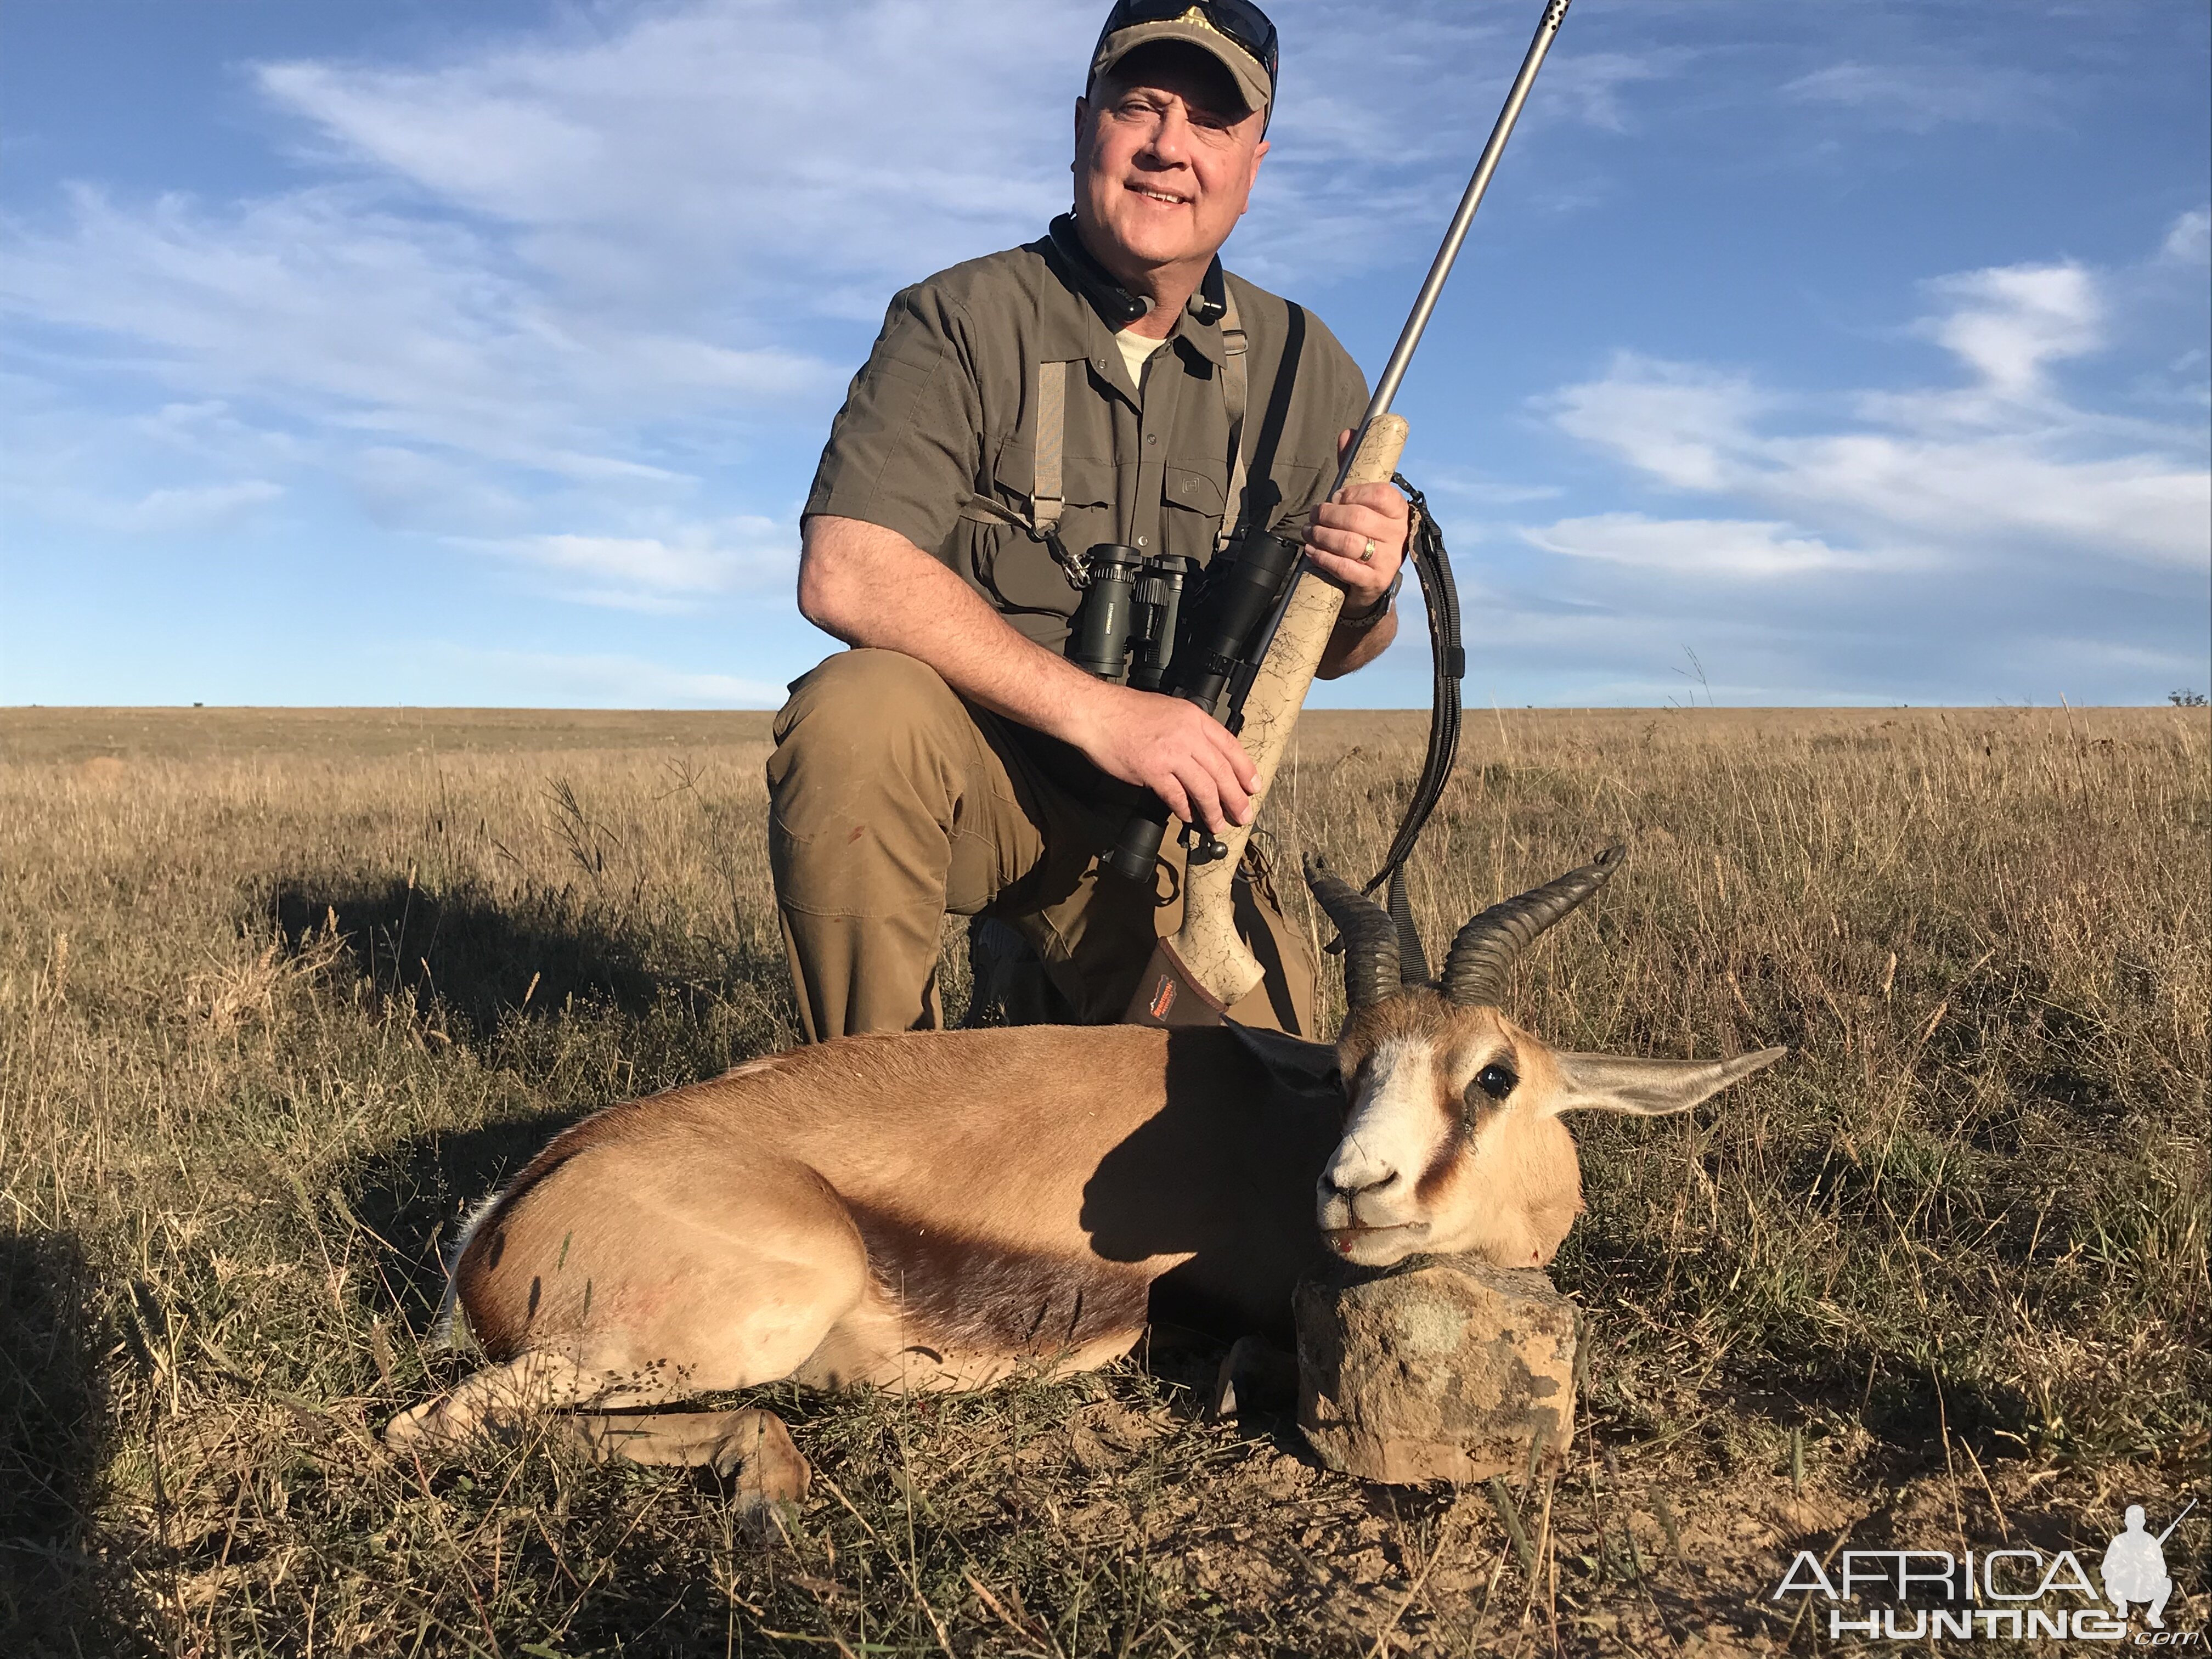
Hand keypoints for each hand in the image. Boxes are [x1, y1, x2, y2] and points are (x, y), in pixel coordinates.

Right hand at [1064, 680, 1257, 833]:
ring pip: (1204, 787)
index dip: (1245, 770)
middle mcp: (1187, 734)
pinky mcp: (1152, 770)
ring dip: (1213, 810)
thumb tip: (1206, 759)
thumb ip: (1190, 732)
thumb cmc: (1126, 712)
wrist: (1096, 712)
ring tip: (1216, 824)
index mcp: (1194, 718)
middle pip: (1222, 771)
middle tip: (1242, 815)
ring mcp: (1171, 753)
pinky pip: (1176, 796)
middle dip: (1235, 798)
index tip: (1253, 787)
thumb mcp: (1169, 711)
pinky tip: (1187, 817)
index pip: (1230, 746)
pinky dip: (1184, 809)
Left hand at [1302, 428, 1408, 612]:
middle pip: (1358, 519)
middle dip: (1328, 515)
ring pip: (1349, 543)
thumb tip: (1347, 433)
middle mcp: (1398, 535)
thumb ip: (1354, 469)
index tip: (1336, 497)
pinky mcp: (1374, 581)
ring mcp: (1388, 560)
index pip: (1378, 494)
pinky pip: (1345, 567)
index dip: (1351, 493)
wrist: (1371, 580)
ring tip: (1309, 532)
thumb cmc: (1365, 533)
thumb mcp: (1363, 501)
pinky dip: (1324, 557)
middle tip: (1313, 515)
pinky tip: (1313, 550)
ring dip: (1322, 535)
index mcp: (1399, 511)